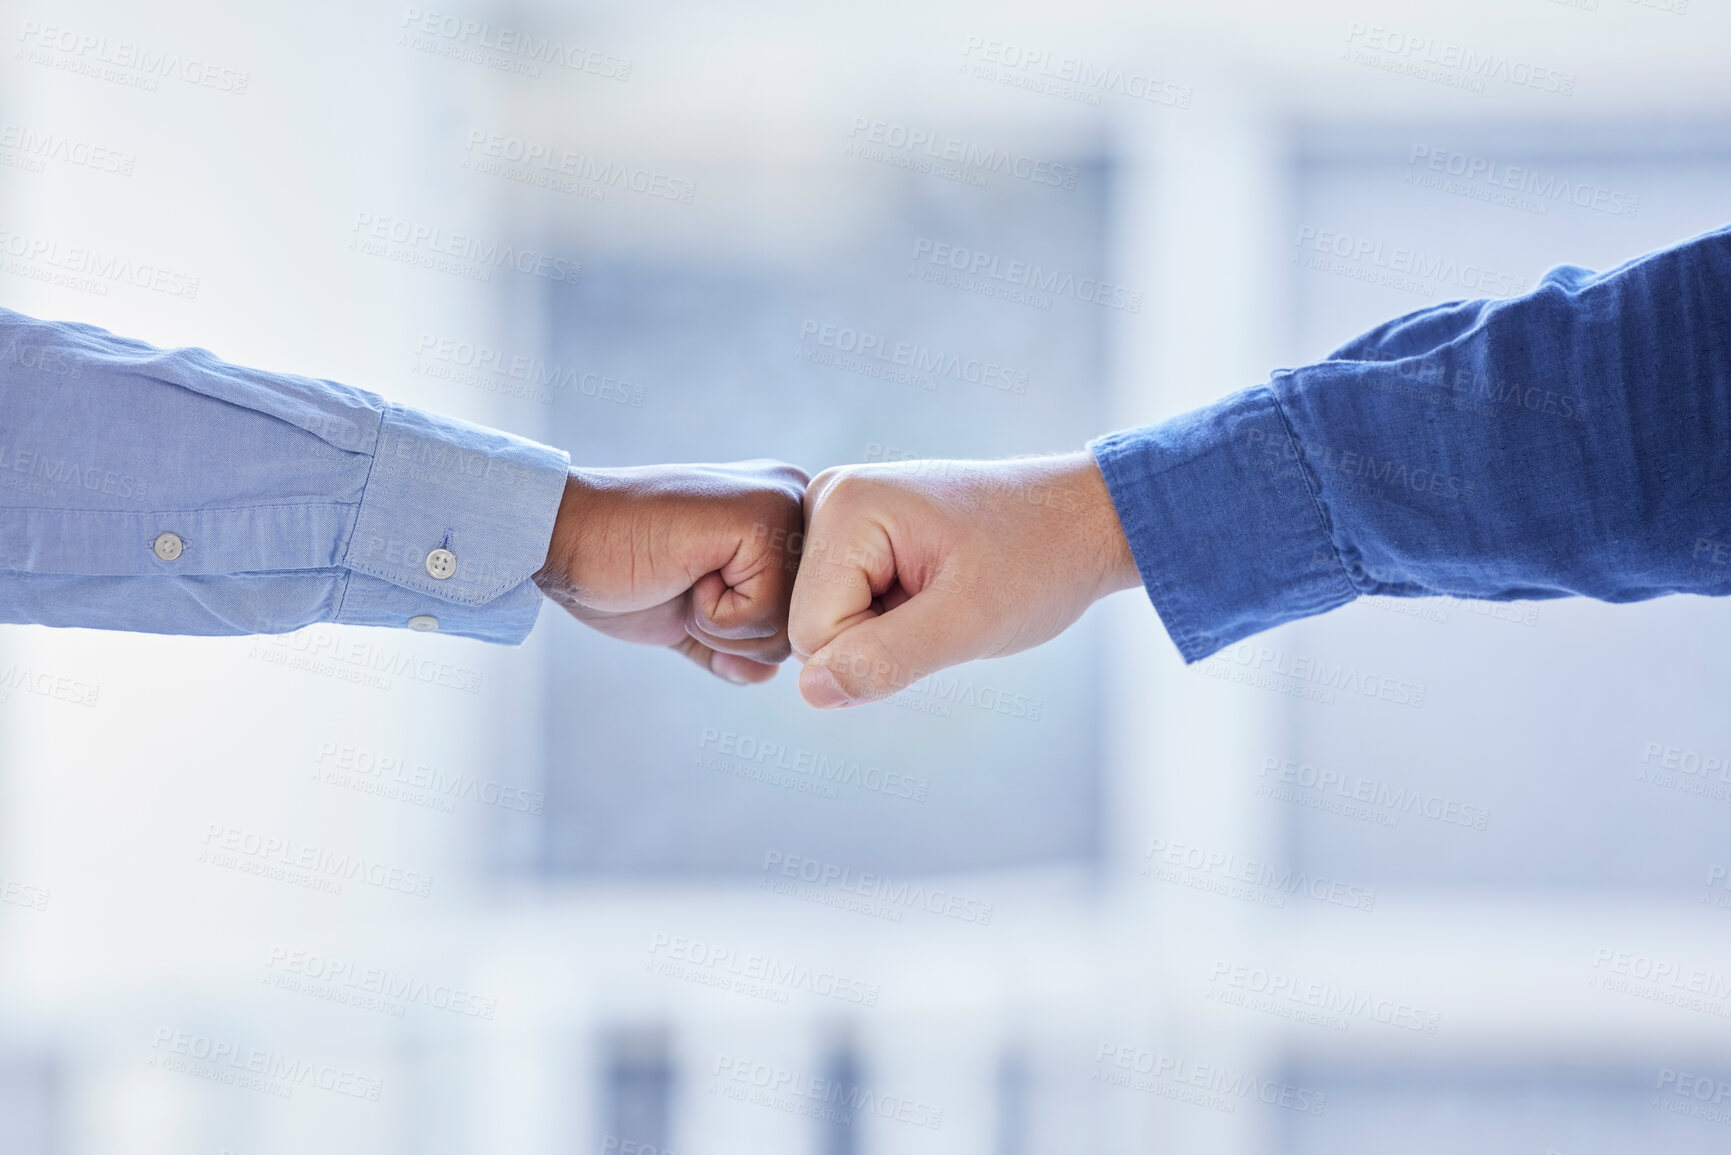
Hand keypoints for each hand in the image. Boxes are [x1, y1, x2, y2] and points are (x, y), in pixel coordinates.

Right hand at [533, 460, 807, 683]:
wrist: (563, 533)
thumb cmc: (619, 570)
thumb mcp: (689, 616)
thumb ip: (732, 646)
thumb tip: (766, 675)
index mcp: (785, 518)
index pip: (803, 617)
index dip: (742, 633)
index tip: (692, 584)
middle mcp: (796, 501)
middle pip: (803, 628)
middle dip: (736, 635)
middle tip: (686, 582)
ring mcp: (783, 505)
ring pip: (787, 628)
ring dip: (722, 627)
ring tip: (684, 575)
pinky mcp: (761, 519)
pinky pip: (764, 615)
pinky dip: (714, 616)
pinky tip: (684, 572)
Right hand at [788, 451, 1139, 707]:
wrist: (1082, 519)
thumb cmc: (1038, 561)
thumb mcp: (969, 621)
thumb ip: (886, 658)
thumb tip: (810, 691)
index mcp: (844, 505)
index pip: (812, 634)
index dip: (879, 649)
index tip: (944, 608)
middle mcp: (827, 497)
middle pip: (811, 628)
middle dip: (879, 637)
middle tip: (947, 601)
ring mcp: (838, 512)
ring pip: (826, 624)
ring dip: (886, 629)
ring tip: (943, 591)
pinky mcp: (854, 531)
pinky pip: (845, 607)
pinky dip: (890, 615)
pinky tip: (933, 586)